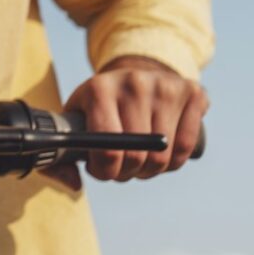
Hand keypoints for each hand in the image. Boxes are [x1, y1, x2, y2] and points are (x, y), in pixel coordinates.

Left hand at [55, 55, 208, 186]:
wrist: (134, 71)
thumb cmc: (99, 104)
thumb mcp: (74, 118)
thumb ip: (62, 155)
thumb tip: (74, 183)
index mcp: (99, 89)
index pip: (108, 149)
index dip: (105, 172)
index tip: (102, 170)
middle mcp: (134, 83)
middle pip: (137, 157)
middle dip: (126, 173)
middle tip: (121, 167)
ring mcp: (165, 86)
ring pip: (163, 157)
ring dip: (150, 170)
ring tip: (138, 159)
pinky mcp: (192, 92)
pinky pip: (185, 148)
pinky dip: (173, 162)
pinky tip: (160, 153)